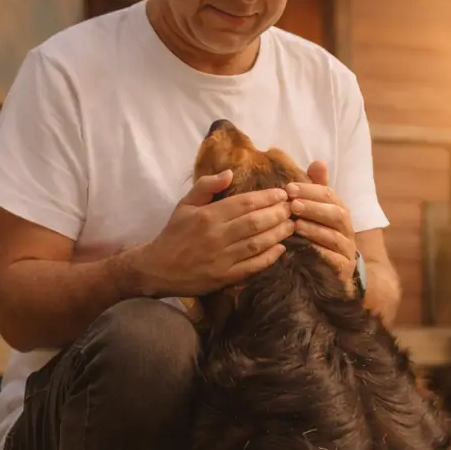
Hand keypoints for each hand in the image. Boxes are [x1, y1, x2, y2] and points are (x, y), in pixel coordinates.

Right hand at [127, 170, 294, 296]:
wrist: (157, 268)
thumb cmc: (174, 234)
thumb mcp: (185, 205)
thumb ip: (206, 186)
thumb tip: (229, 172)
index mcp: (208, 216)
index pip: (244, 203)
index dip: (267, 197)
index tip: (283, 193)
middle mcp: (217, 236)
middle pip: (255, 222)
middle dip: (278, 213)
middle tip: (293, 208)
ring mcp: (222, 258)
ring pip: (257, 243)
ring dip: (278, 234)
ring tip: (292, 225)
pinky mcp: (224, 277)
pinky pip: (252, 266)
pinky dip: (269, 258)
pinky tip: (281, 249)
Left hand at [285, 162, 357, 290]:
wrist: (333, 273)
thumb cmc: (321, 237)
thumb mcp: (318, 211)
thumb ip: (317, 189)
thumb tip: (317, 162)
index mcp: (339, 211)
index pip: (328, 195)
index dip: (309, 190)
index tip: (288, 189)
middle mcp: (346, 228)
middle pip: (335, 214)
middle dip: (313, 208)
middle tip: (292, 205)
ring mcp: (346, 249)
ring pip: (334, 236)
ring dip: (315, 229)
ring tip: (296, 225)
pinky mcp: (343, 268)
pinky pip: (333, 259)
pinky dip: (319, 253)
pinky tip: (303, 249)